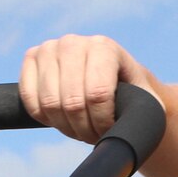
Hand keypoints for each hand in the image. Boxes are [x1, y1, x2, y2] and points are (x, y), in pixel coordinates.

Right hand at [19, 34, 159, 143]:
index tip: (109, 131)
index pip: (97, 95)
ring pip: (49, 104)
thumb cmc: (132, 95)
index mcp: (104, 47)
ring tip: (80, 127)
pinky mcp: (31, 58)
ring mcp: (49, 48)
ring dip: (65, 126)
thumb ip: (147, 113)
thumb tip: (132, 133)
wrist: (110, 80)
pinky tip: (61, 117)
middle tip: (93, 134)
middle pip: (71, 103)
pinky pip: (30, 99)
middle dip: (83, 128)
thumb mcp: (147, 102)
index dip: (102, 123)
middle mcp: (74, 42)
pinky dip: (44, 116)